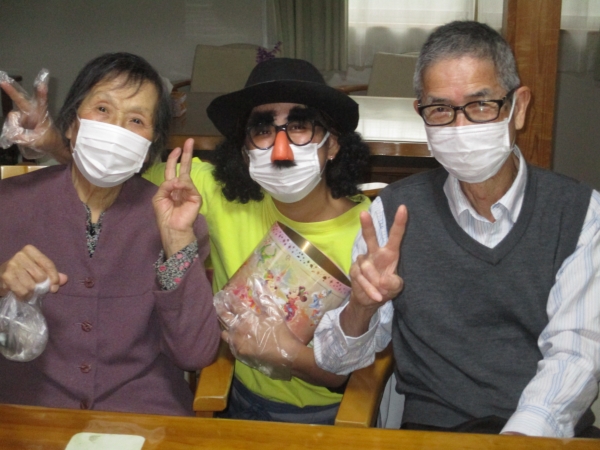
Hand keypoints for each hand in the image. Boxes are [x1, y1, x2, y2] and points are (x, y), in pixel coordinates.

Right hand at [0, 70, 54, 157]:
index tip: (41, 84)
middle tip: (3, 81)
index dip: (41, 94)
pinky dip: (13, 128)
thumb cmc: (47, 141)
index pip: (41, 104)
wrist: (50, 144)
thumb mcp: (37, 142)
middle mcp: (32, 112)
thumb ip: (23, 137)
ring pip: (13, 117)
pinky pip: (12, 122)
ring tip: (24, 135)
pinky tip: (19, 133)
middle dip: (11, 90)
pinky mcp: (20, 118)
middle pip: (21, 100)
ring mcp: (25, 115)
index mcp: (41, 115)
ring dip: (14, 125)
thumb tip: (11, 132)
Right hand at [0, 245, 67, 299]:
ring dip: (32, 292)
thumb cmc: (21, 273)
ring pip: (31, 285)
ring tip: (28, 292)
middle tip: (37, 289)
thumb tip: (65, 279)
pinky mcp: (6, 276)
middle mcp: (20, 255)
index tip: (54, 288)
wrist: (0, 278)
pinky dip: (24, 296)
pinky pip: (22, 291)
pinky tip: (21, 294)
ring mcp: (11, 265)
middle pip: (40, 276)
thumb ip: (52, 274)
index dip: (54, 278)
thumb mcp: (37, 271)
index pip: (48, 264)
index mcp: (30, 250)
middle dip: (41, 286)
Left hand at [153, 138, 201, 257]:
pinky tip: (179, 190)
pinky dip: (183, 187)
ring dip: (178, 181)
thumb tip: (177, 179)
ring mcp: (190, 191)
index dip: (174, 159)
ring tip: (174, 190)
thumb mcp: (159, 197)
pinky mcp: (196, 197)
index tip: (177, 148)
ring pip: (185, 177)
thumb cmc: (164, 215)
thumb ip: (165, 186)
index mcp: (171, 187)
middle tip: (189, 141)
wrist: (172, 228)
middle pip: (185, 167)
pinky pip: (189, 186)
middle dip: (186, 155)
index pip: (173, 169)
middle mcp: (182, 187)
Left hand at [215, 277, 303, 379]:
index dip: (228, 298)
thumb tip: (256, 282)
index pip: (234, 305)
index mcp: (246, 319)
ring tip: (221, 319)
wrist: (285, 356)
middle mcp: (238, 330)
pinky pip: (229, 344)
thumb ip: (263, 297)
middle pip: (224, 317)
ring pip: (224, 332)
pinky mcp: (239, 354)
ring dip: (223, 325)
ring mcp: (237, 343)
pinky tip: (230, 335)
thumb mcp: (274, 312)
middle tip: (216, 302)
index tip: (223, 293)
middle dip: (220, 308)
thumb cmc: (280, 332)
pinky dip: (229, 337)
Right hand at [341, 205, 406, 336]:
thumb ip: (394, 283)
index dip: (399, 223)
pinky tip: (376, 296)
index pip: (395, 236)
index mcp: (389, 254)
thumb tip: (383, 280)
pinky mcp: (354, 270)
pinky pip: (361, 278)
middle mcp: (375, 254)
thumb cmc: (385, 288)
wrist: (367, 300)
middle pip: (370, 238)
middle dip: (367, 226)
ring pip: (367, 267)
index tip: (403, 208)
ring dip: (374, 282)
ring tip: (381, 292)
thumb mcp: (396, 288)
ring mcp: (363, 261)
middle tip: (364, 213)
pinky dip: (369, 289)